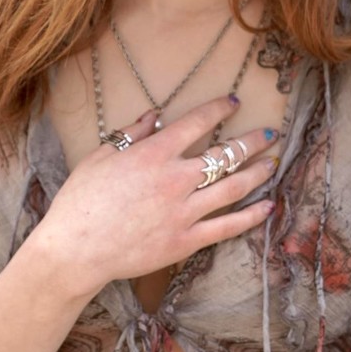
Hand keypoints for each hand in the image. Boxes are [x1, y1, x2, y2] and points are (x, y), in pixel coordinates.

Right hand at [33, 94, 280, 299]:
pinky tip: (268, 207)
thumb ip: (132, 134)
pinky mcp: (187, 240)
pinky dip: (252, 216)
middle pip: (226, 154)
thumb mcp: (100, 157)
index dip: (220, 109)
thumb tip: (156, 116)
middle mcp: (177, 179)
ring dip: (258, 172)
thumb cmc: (81, 201)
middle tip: (270, 133)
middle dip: (252, 140)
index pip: (198, 123)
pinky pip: (228, 226)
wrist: (77, 249)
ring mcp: (185, 211)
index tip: (234, 103)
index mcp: (155, 154)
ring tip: (273, 163)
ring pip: (234, 187)